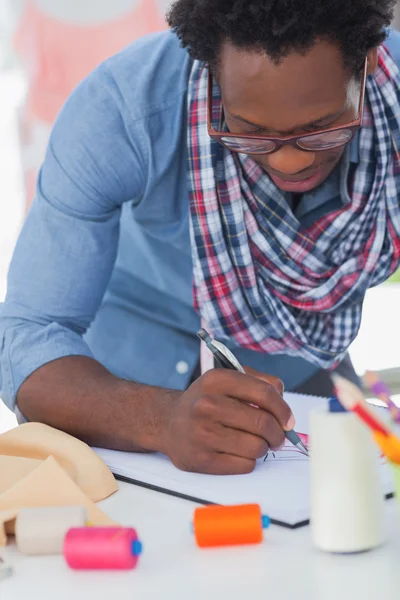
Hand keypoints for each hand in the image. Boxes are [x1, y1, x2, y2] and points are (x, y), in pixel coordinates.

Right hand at [160, 368, 293, 474]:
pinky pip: (244, 465)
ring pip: (256, 447)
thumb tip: (285, 409)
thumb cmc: (206, 400)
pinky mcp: (201, 459)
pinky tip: (238, 451)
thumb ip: (260, 383)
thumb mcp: (228, 379)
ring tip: (254, 442)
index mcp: (216, 380)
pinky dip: (248, 460)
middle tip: (277, 437)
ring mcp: (202, 433)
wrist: (168, 421)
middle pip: (263, 423)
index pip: (265, 393)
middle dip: (278, 433)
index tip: (288, 421)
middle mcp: (206, 405)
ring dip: (263, 447)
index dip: (284, 409)